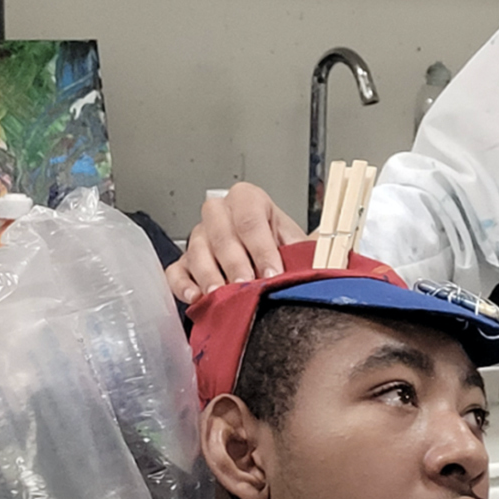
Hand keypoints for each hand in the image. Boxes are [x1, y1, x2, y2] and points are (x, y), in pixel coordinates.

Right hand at [165, 183, 305, 303]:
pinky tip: (196, 297)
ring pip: (197, 251)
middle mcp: (220, 214)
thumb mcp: (299, 244)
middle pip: (221, 233)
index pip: (250, 217)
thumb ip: (307, 250)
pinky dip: (183, 285)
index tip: (273, 272)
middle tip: (246, 285)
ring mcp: (199, 238)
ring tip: (223, 295)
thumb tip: (322, 263)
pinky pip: (176, 271)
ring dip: (210, 276)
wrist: (271, 265)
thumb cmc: (284, 250)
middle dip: (235, 262)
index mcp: (249, 201)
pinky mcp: (185, 263)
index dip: (262, 247)